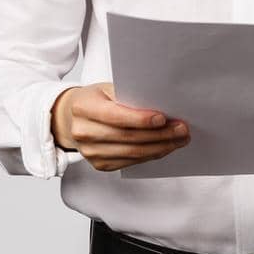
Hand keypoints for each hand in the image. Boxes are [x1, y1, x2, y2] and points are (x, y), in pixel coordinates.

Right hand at [51, 82, 190, 171]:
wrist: (71, 118)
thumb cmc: (95, 99)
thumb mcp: (106, 88)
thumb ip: (128, 95)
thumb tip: (161, 103)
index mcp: (83, 107)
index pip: (115, 116)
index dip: (140, 119)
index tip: (163, 118)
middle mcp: (84, 132)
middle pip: (128, 137)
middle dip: (159, 135)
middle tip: (181, 129)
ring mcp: (90, 152)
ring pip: (132, 153)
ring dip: (161, 147)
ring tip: (179, 139)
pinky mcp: (100, 165)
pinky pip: (131, 162)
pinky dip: (151, 155)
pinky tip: (165, 147)